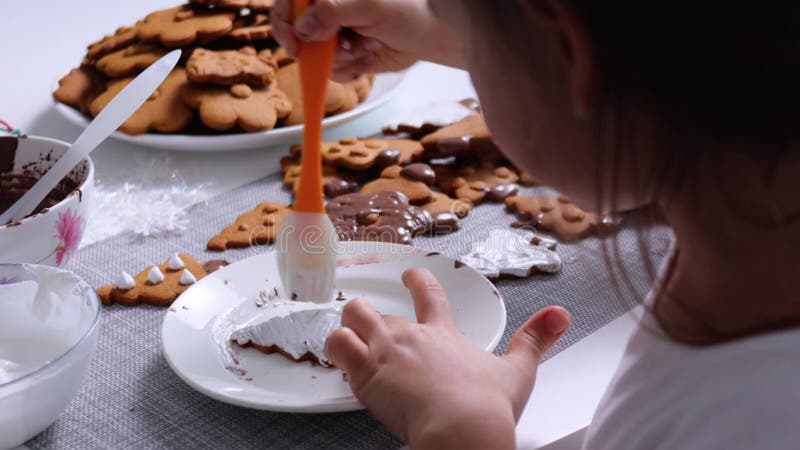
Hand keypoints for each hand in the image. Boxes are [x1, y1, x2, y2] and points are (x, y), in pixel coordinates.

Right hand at [272, 0, 464, 80]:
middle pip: (297, 34)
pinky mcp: (345, 56)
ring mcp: (335, 35)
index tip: (295, 44)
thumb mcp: (370, 4)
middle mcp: (326, 11)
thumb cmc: (409, 9)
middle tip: (347, 47)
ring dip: (343, 59)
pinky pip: (333, 72)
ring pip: (315, 58)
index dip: (284, 23)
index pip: (289, 3)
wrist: (433, 35)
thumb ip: (333, 10)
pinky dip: (351, 70)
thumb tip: (303, 26)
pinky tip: (370, 56)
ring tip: (368, 46)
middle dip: (323, 47)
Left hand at [325, 268, 571, 448]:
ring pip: (352, 316)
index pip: (427, 293)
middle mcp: (411, 336)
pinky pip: (337, 344)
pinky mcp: (367, 372)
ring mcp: (387, 350)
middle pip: (378, 310)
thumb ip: (537, 339)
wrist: (462, 427)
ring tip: (346, 333)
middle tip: (367, 322)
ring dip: (347, 324)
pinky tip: (337, 355)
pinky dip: (334, 346)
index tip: (410, 275)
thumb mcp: (519, 371)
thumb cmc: (486, 407)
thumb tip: (561, 315)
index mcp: (443, 335)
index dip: (416, 280)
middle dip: (369, 315)